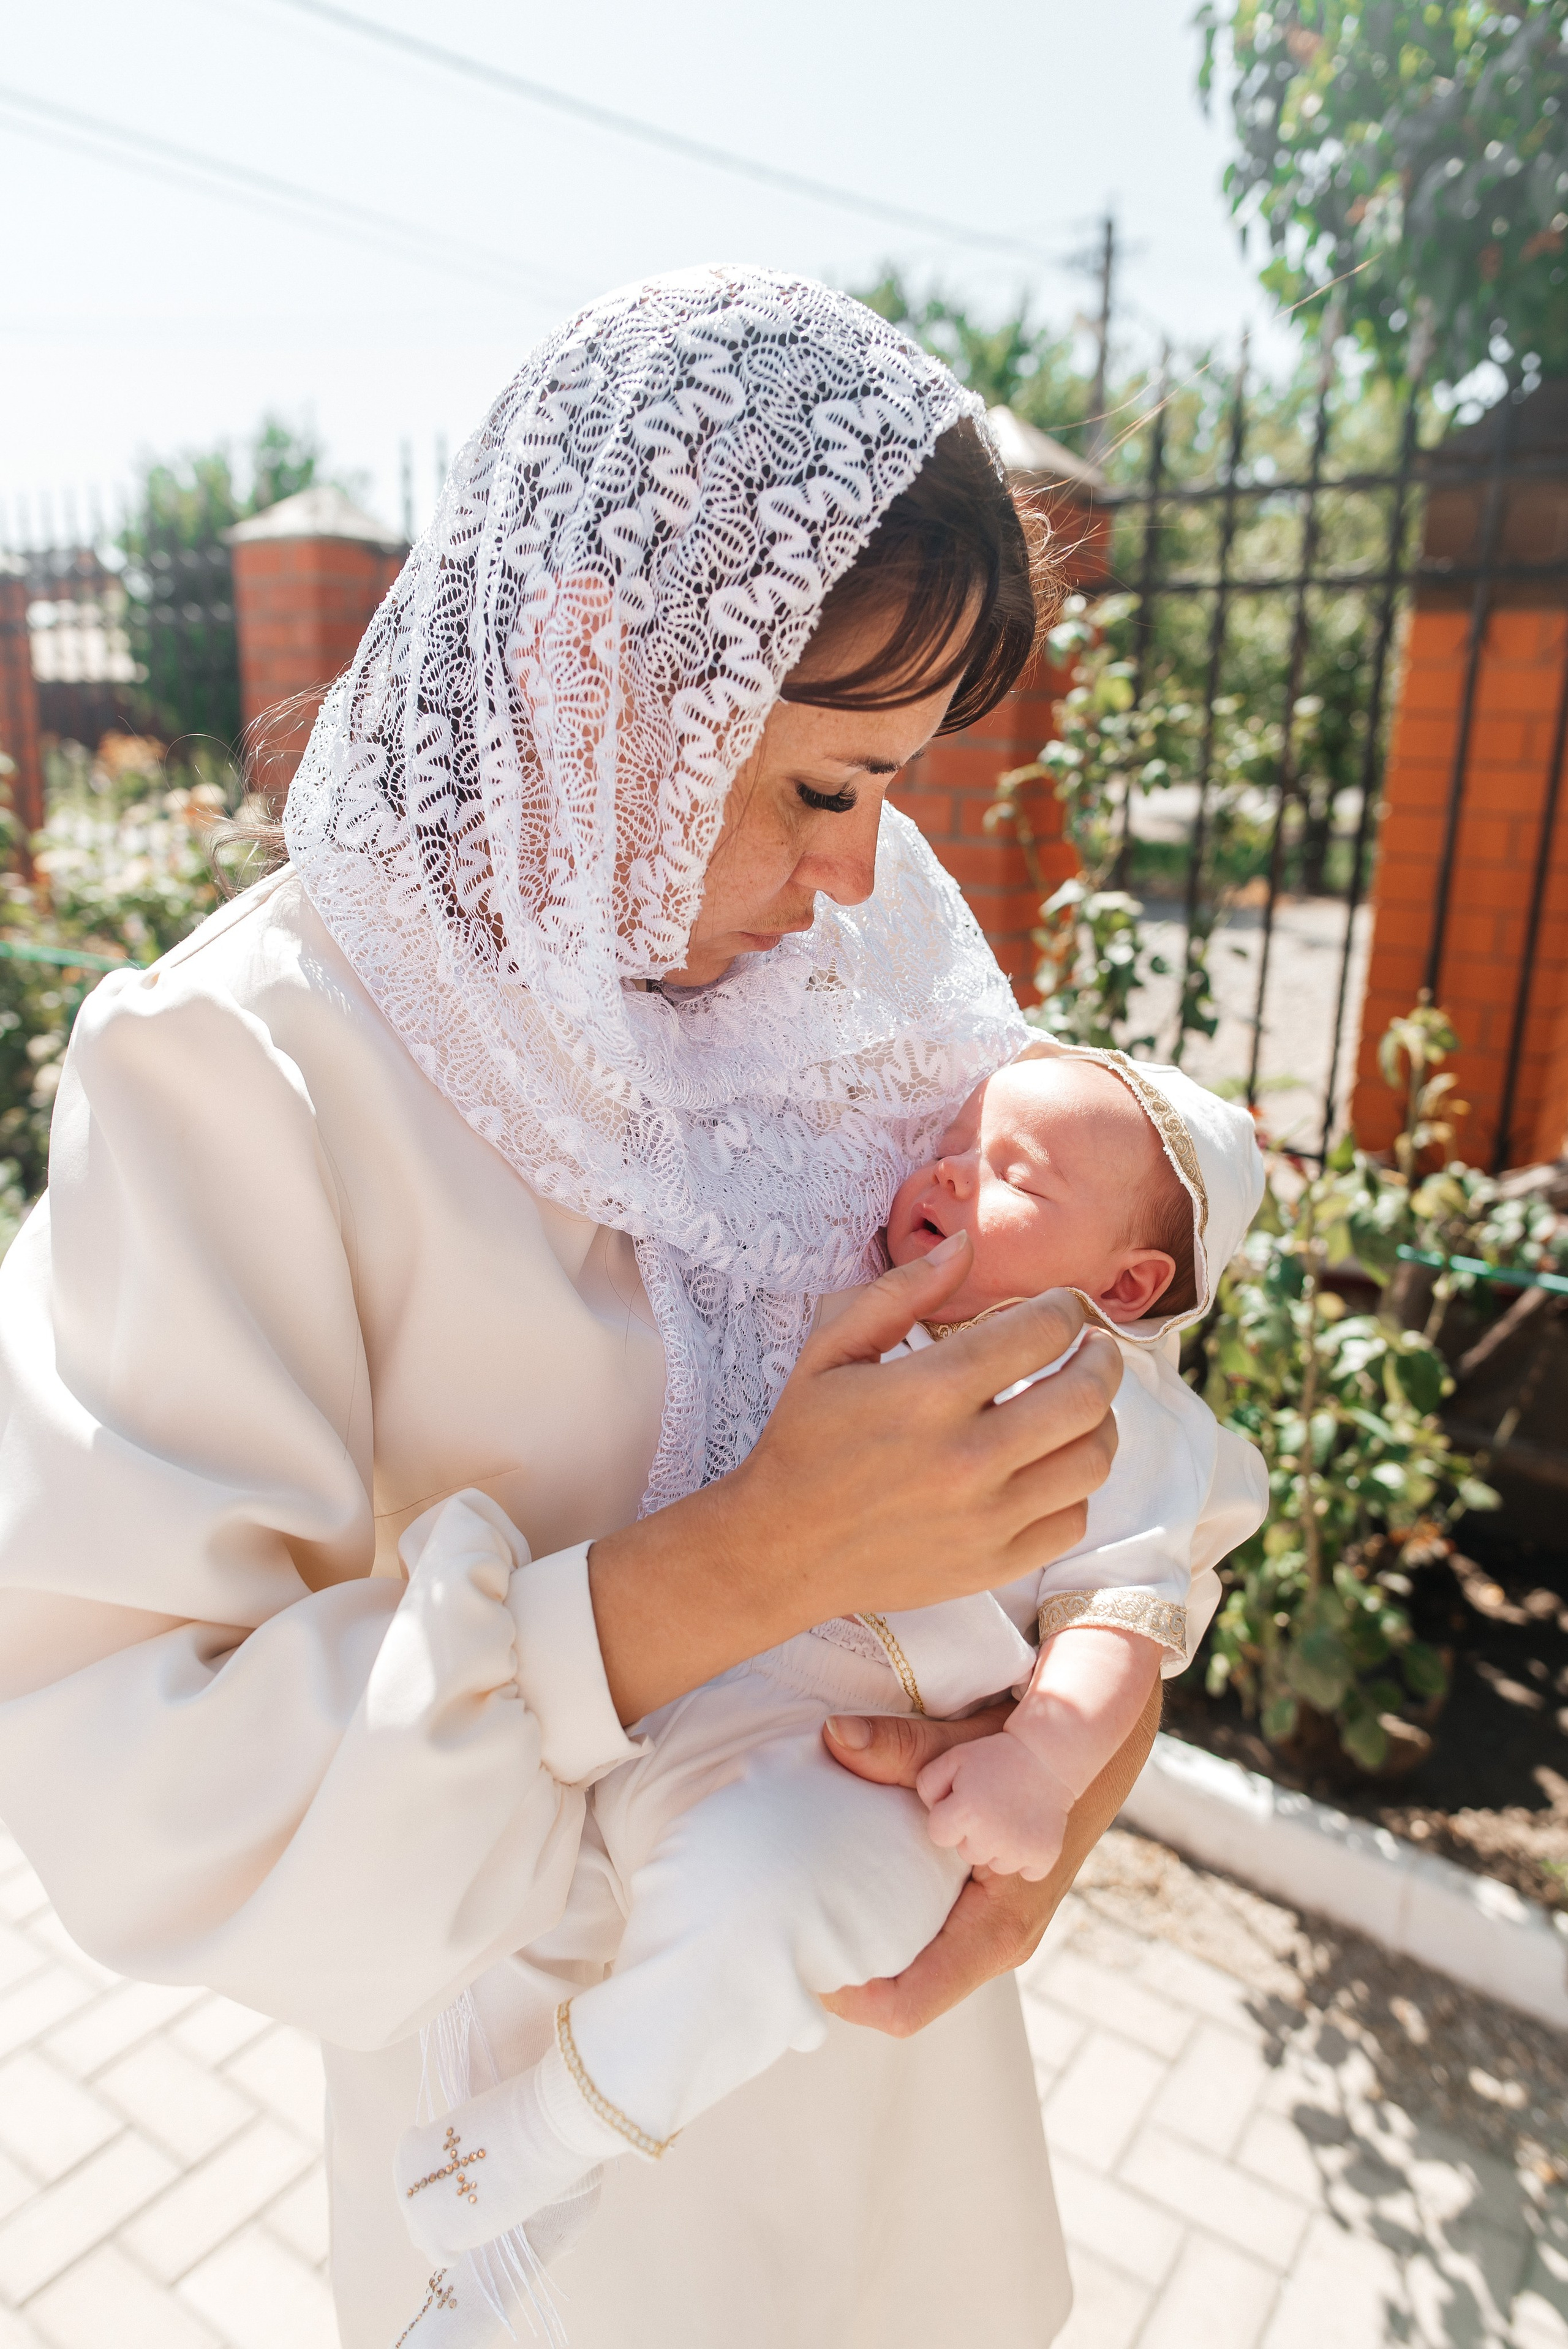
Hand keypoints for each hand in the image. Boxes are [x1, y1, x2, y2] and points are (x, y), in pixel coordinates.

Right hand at [590, 1234, 1121, 1722]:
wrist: (780, 1548)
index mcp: (928, 1393)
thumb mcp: (831, 1350)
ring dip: (1100, 1420)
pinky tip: (1050, 1465)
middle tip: (1094, 1346)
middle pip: (1085, 1395)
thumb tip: (966, 1247)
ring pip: (1092, 1459)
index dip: (1066, 1309)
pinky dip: (1074, 1486)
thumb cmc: (804, 1441)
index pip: (1040, 1333)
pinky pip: (1073, 1519)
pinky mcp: (993, 1564)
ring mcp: (987, 1518)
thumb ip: (901, 1292)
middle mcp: (968, 1457)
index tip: (1063, 1306)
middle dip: (1103, 1358)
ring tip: (1081, 1402)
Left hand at [817, 1682, 1159, 2036]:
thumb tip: (835, 1736)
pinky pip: (931, 1945)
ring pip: (919, 1975)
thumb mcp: (964, 1749)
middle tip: (794, 1935)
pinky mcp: (985, 1916)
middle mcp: (997, 1943)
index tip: (803, 1956)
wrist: (1091, 1753)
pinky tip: (855, 1894)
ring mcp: (993, 1934)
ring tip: (815, 1916)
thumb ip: (900, 1748)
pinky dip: (890, 1930)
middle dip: (849, 1975)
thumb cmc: (1029, 1754)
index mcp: (996, 1926)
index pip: (911, 2003)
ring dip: (869, 1953)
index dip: (850, 1998)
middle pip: (908, 1997)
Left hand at [916, 1730, 1071, 1881]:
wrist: (1047, 1756)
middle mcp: (991, 1837)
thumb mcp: (953, 1758)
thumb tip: (931, 1813)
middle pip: (966, 1852)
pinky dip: (1029, 1856)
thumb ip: (927, 1785)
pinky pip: (1027, 1872)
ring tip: (1012, 1813)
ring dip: (1000, 1845)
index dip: (949, 1816)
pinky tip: (1030, 1829)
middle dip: (974, 1833)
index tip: (966, 1800)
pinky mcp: (1043, 1857)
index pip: (938, 1835)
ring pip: (995, 1864)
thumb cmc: (995, 1756)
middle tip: (992, 1804)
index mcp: (964, 1813)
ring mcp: (1019, 1850)